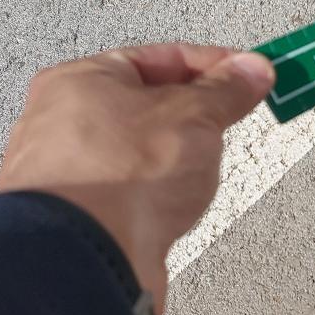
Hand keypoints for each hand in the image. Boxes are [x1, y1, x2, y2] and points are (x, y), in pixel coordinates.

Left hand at [0, 44, 274, 314]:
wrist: (88, 257)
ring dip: (177, 158)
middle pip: (148, 104)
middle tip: (230, 121)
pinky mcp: (82, 217)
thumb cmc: (120, 174)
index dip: (214, 64)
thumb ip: (226, 90)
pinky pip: (132, 191)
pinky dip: (159, 194)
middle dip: (196, 115)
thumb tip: (251, 70)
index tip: (250, 74)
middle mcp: (63, 122)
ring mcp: (69, 173)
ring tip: (196, 173)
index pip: (162, 57)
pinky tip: (174, 206)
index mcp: (82, 80)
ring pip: (140, 151)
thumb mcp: (195, 115)